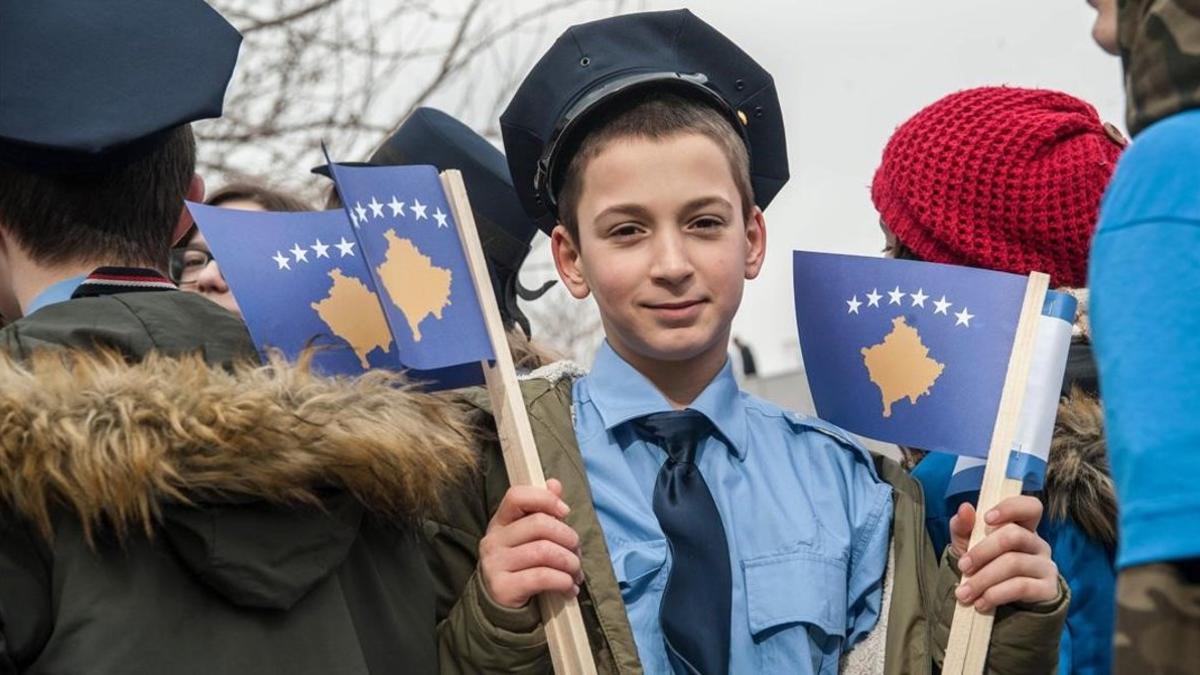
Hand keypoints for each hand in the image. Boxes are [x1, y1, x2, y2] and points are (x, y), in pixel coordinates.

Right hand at [479, 478, 582, 608]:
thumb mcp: (530, 537)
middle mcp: (493, 540)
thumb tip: (554, 484)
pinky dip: (563, 581)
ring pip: (544, 552)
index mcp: (501, 522)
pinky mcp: (503, 587)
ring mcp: (495, 564)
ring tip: (576, 572)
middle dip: (568, 537)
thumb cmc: (522, 566)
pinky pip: (542, 577)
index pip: (516, 496)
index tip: (565, 512)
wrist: (502, 606)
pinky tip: (570, 588)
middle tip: (577, 552)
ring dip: (570, 562)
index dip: (545, 499)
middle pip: (539, 524)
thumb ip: (543, 510)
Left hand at [949, 496, 1058, 611]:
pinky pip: (1021, 587)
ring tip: (964, 593)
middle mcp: (1038, 544)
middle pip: (1013, 536)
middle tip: (962, 567)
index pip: (1030, 506)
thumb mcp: (967, 545)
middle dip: (982, 552)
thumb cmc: (982, 566)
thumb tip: (965, 508)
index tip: (986, 518)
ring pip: (1014, 563)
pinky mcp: (1048, 590)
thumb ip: (963, 526)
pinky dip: (996, 594)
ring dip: (983, 579)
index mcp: (1022, 527)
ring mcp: (1046, 566)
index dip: (1010, 508)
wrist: (996, 604)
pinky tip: (981, 603)